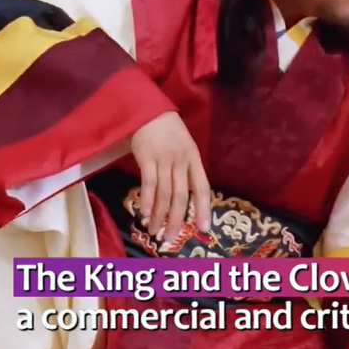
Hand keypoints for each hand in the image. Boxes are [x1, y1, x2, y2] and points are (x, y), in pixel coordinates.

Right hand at [130, 111, 210, 240]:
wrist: (150, 110)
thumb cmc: (169, 132)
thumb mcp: (185, 148)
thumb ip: (186, 171)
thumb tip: (185, 199)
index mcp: (194, 160)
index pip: (202, 188)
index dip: (204, 209)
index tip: (204, 228)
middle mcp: (182, 162)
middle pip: (182, 196)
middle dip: (177, 220)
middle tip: (172, 239)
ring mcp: (164, 159)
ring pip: (164, 193)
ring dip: (159, 215)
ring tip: (155, 231)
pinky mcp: (147, 157)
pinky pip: (148, 182)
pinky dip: (147, 199)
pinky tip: (144, 213)